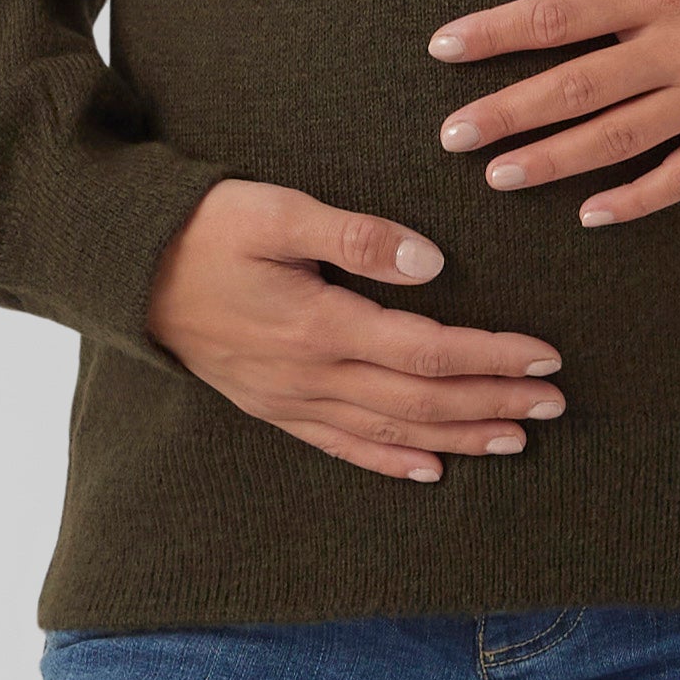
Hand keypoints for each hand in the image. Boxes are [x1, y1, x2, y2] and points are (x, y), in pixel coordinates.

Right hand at [143, 180, 566, 484]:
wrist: (125, 270)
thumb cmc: (202, 228)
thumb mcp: (276, 210)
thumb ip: (356, 236)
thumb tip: (430, 263)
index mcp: (320, 326)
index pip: (429, 353)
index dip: (492, 357)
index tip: (545, 357)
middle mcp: (311, 376)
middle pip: (422, 402)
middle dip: (494, 401)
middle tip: (553, 402)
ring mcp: (290, 399)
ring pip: (392, 431)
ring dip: (458, 436)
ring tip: (515, 436)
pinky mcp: (272, 406)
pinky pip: (341, 446)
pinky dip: (390, 460)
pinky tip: (429, 469)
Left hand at [426, 0, 679, 224]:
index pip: (560, 14)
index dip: (497, 32)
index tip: (445, 48)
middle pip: (576, 87)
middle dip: (508, 113)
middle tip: (452, 135)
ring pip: (617, 140)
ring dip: (554, 161)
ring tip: (499, 177)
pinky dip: (637, 199)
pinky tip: (592, 214)